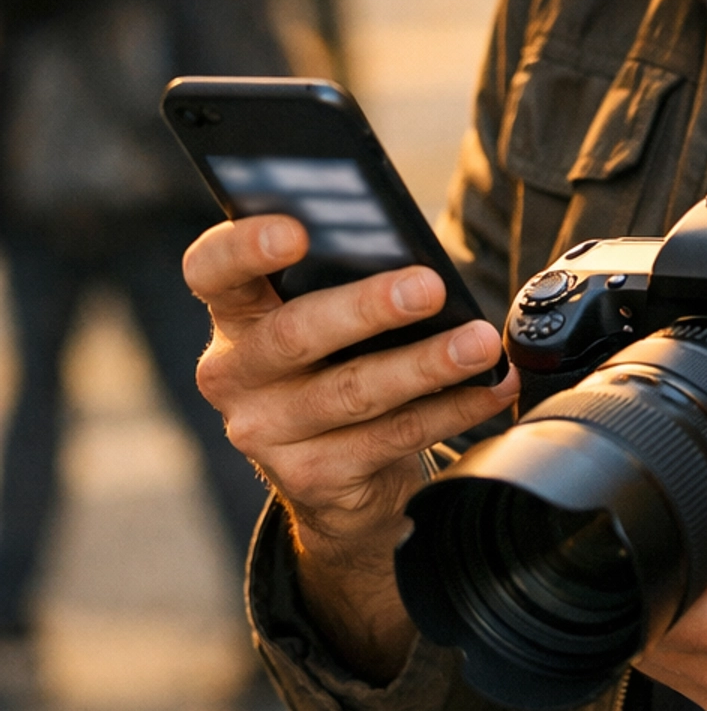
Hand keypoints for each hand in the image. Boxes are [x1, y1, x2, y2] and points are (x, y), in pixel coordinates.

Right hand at [187, 214, 513, 677]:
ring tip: (479, 342)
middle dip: (367, 307)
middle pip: (294, 333)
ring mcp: (266, 433)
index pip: (212, 270)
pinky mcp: (310, 479)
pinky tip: (490, 388)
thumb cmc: (336, 364)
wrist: (334, 478)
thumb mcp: (324, 318)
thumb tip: (413, 255)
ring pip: (352, 392)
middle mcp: (235, 374)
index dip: (244, 248)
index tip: (294, 231)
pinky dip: (450, 409)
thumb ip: (342, 279)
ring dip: (426, 364)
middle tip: (429, 286)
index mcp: (234, 314)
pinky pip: (391, 438)